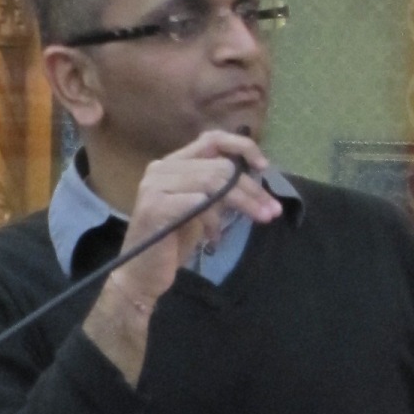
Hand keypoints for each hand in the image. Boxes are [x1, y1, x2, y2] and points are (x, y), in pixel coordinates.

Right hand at [81, 131, 279, 383]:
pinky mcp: (156, 207)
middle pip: (220, 167)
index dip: (242, 147)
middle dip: (252, 189)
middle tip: (272, 210)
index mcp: (172, 163)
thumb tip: (254, 177)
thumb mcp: (201, 207)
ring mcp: (155, 186)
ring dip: (244, 202)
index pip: (212, 140)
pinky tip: (214, 236)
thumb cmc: (172, 241)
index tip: (263, 167)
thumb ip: (217, 187)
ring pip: (214, 183)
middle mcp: (161, 168)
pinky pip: (198, 203)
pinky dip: (214, 218)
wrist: (142, 274)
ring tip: (261, 219)